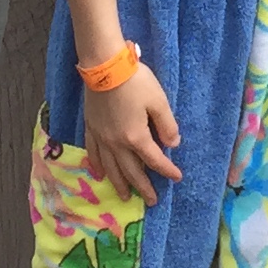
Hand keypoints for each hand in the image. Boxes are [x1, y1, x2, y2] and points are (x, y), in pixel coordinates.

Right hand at [84, 65, 182, 203]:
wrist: (104, 67)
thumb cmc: (135, 82)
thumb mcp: (159, 101)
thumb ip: (167, 125)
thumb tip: (173, 145)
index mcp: (136, 137)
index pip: (154, 160)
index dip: (167, 170)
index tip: (176, 178)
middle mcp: (117, 143)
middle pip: (131, 170)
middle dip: (143, 187)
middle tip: (151, 201)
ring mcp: (101, 137)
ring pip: (111, 168)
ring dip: (119, 183)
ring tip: (125, 196)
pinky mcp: (91, 128)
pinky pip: (93, 154)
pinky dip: (97, 166)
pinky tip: (100, 174)